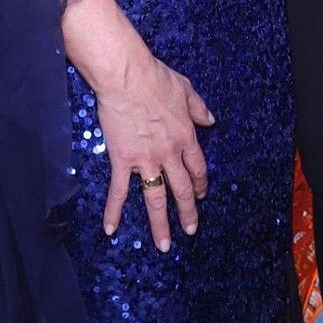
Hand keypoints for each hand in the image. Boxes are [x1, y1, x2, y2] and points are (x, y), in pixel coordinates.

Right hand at [61, 0, 214, 248]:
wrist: (127, 76)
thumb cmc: (156, 78)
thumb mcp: (186, 89)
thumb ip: (199, 108)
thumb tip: (210, 121)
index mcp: (186, 136)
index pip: (197, 167)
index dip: (200, 183)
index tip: (201, 194)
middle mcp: (169, 153)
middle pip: (181, 188)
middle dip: (187, 211)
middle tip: (191, 230)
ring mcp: (146, 159)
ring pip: (155, 197)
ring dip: (160, 223)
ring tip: (164, 245)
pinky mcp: (123, 159)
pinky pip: (119, 190)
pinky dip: (114, 211)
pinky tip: (111, 230)